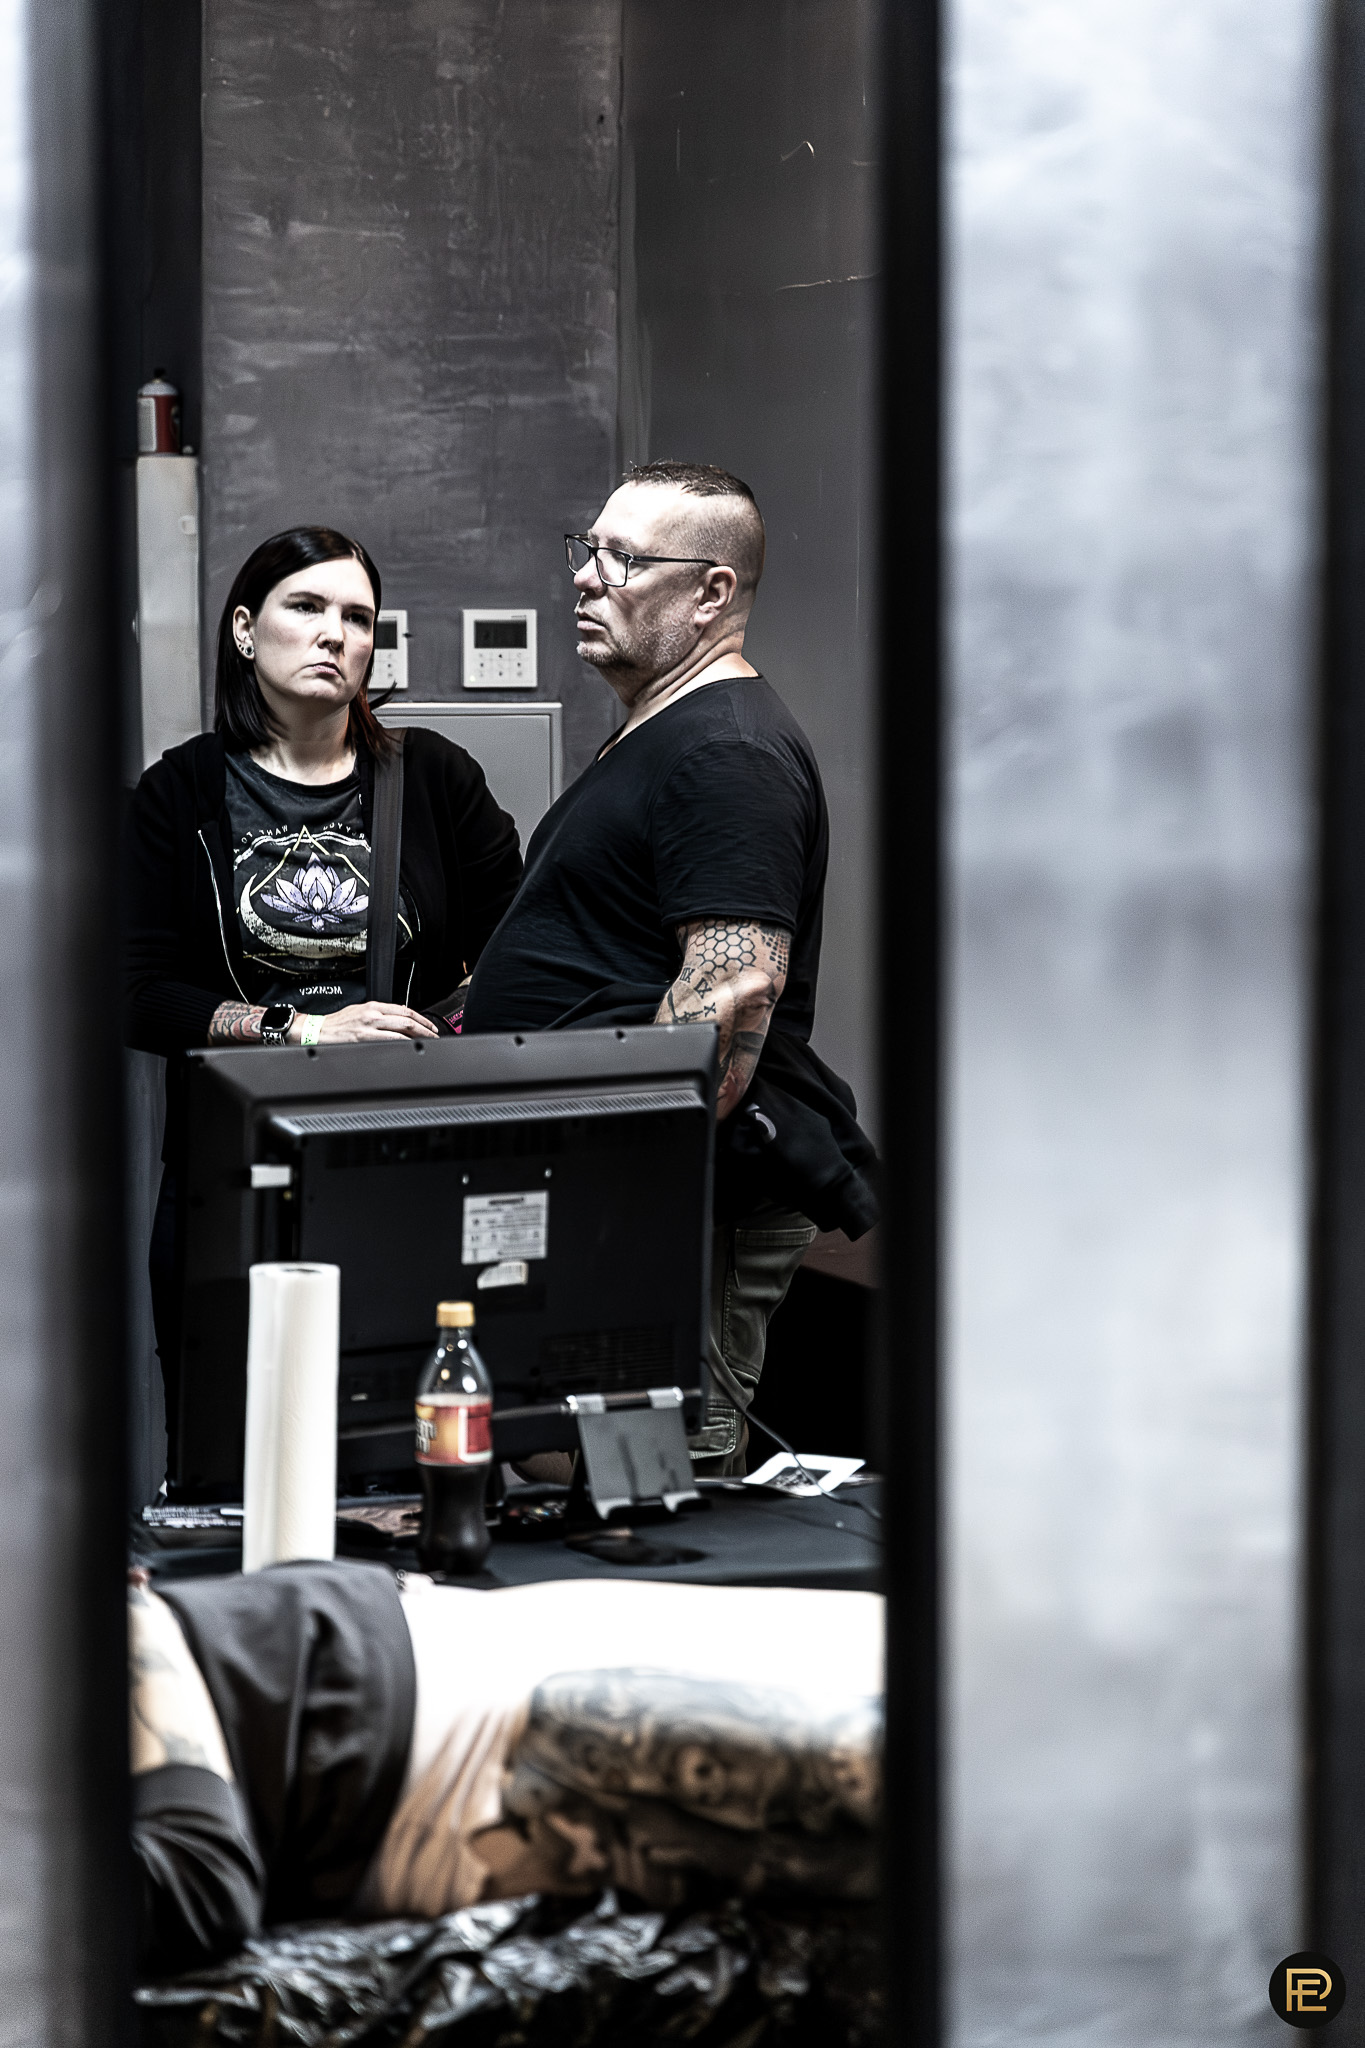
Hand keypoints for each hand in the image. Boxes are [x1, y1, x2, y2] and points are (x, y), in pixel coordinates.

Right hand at [294, 1002, 437, 1043]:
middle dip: (425, 1029)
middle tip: (434, 1036)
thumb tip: (397, 1018)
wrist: (318, 1031)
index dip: (421, 1019)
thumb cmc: (337, 1024)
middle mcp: (373, 1014)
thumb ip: (378, 1014)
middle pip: (407, 1020)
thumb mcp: (359, 1011)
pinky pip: (389, 1041)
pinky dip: (403, 1044)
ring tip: (427, 1043)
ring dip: (418, 1038)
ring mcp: (369, 1027)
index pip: (404, 1009)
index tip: (430, 1026)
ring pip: (401, 1030)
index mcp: (373, 1006)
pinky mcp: (364, 1039)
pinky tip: (409, 1048)